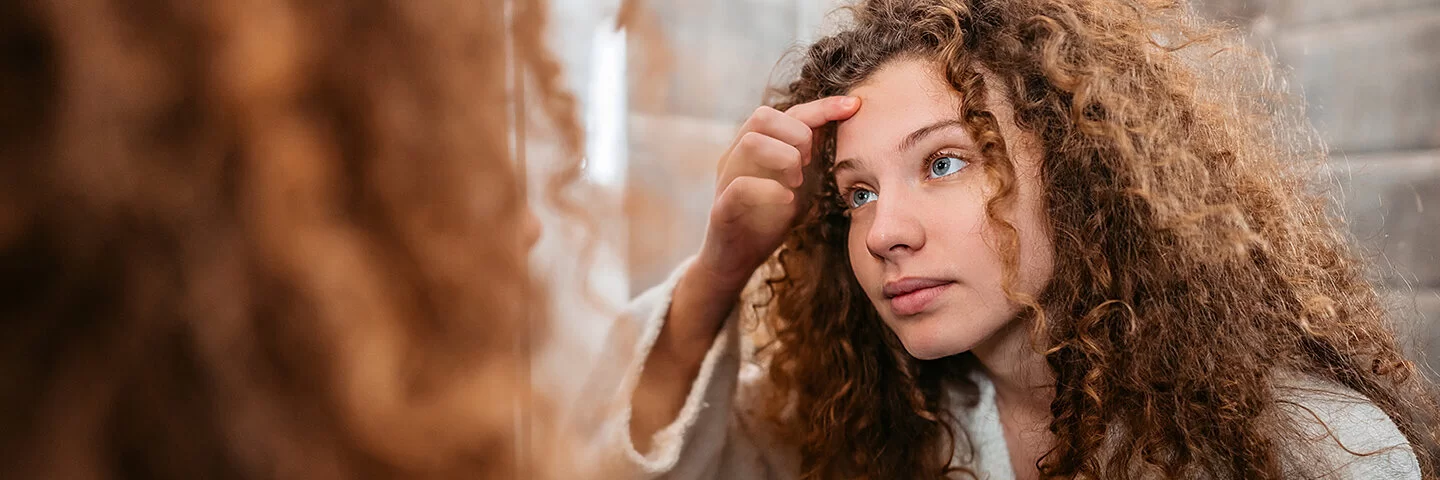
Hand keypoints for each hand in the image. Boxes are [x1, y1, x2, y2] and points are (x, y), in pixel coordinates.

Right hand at [692, 96, 860, 295]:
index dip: (822, 107)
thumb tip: (842, 126)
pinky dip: (770, 191)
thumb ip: (810, 156)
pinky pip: (741, 186)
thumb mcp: (796, 182)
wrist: (736, 260)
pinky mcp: (721, 209)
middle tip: (810, 162)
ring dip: (784, 158)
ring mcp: (725, 180)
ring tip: (796, 183)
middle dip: (796, 135)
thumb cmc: (768, 216)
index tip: (853, 106)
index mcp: (754, 145)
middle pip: (762, 116)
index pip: (787, 112)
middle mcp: (735, 156)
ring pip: (750, 142)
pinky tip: (787, 201)